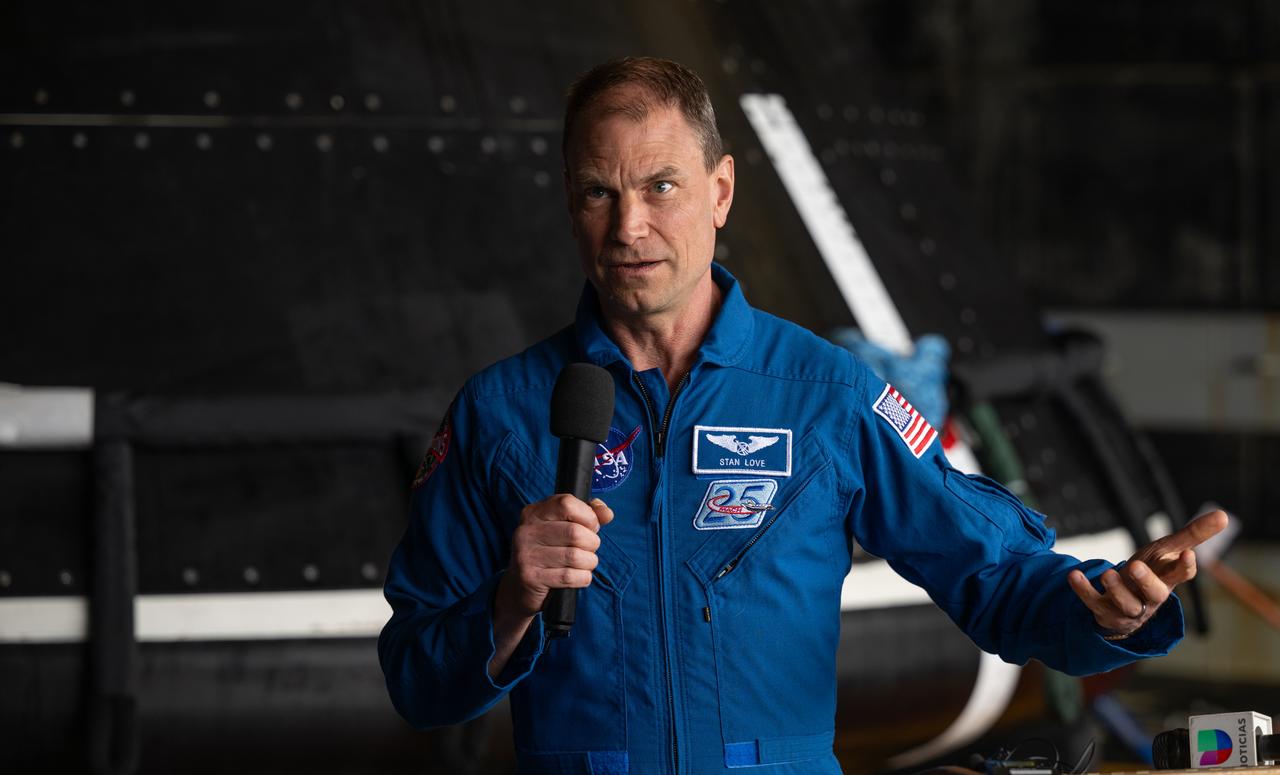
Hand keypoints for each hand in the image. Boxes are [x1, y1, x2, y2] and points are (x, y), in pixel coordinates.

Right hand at [498, 494, 614, 618]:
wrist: (520, 586)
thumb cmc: (549, 552)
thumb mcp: (563, 527)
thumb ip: (588, 515)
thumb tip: (607, 513)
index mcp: (534, 513)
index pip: (567, 503)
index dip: (588, 516)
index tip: (591, 526)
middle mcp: (526, 531)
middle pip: (575, 532)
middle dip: (592, 543)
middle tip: (588, 549)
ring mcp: (526, 554)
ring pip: (575, 556)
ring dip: (589, 562)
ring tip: (584, 563)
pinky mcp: (530, 577)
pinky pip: (570, 577)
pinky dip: (583, 578)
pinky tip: (577, 577)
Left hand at [1067, 509, 1227, 636]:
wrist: (1123, 605)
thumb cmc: (1151, 573)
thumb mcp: (1168, 551)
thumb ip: (1193, 535)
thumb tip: (1224, 515)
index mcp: (1167, 579)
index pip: (1181, 576)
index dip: (1184, 567)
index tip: (1187, 554)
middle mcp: (1149, 596)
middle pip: (1154, 594)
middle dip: (1146, 582)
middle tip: (1134, 566)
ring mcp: (1127, 606)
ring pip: (1125, 603)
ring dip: (1116, 589)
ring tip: (1107, 573)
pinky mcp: (1103, 610)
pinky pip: (1093, 602)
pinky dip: (1083, 590)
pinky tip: (1073, 575)